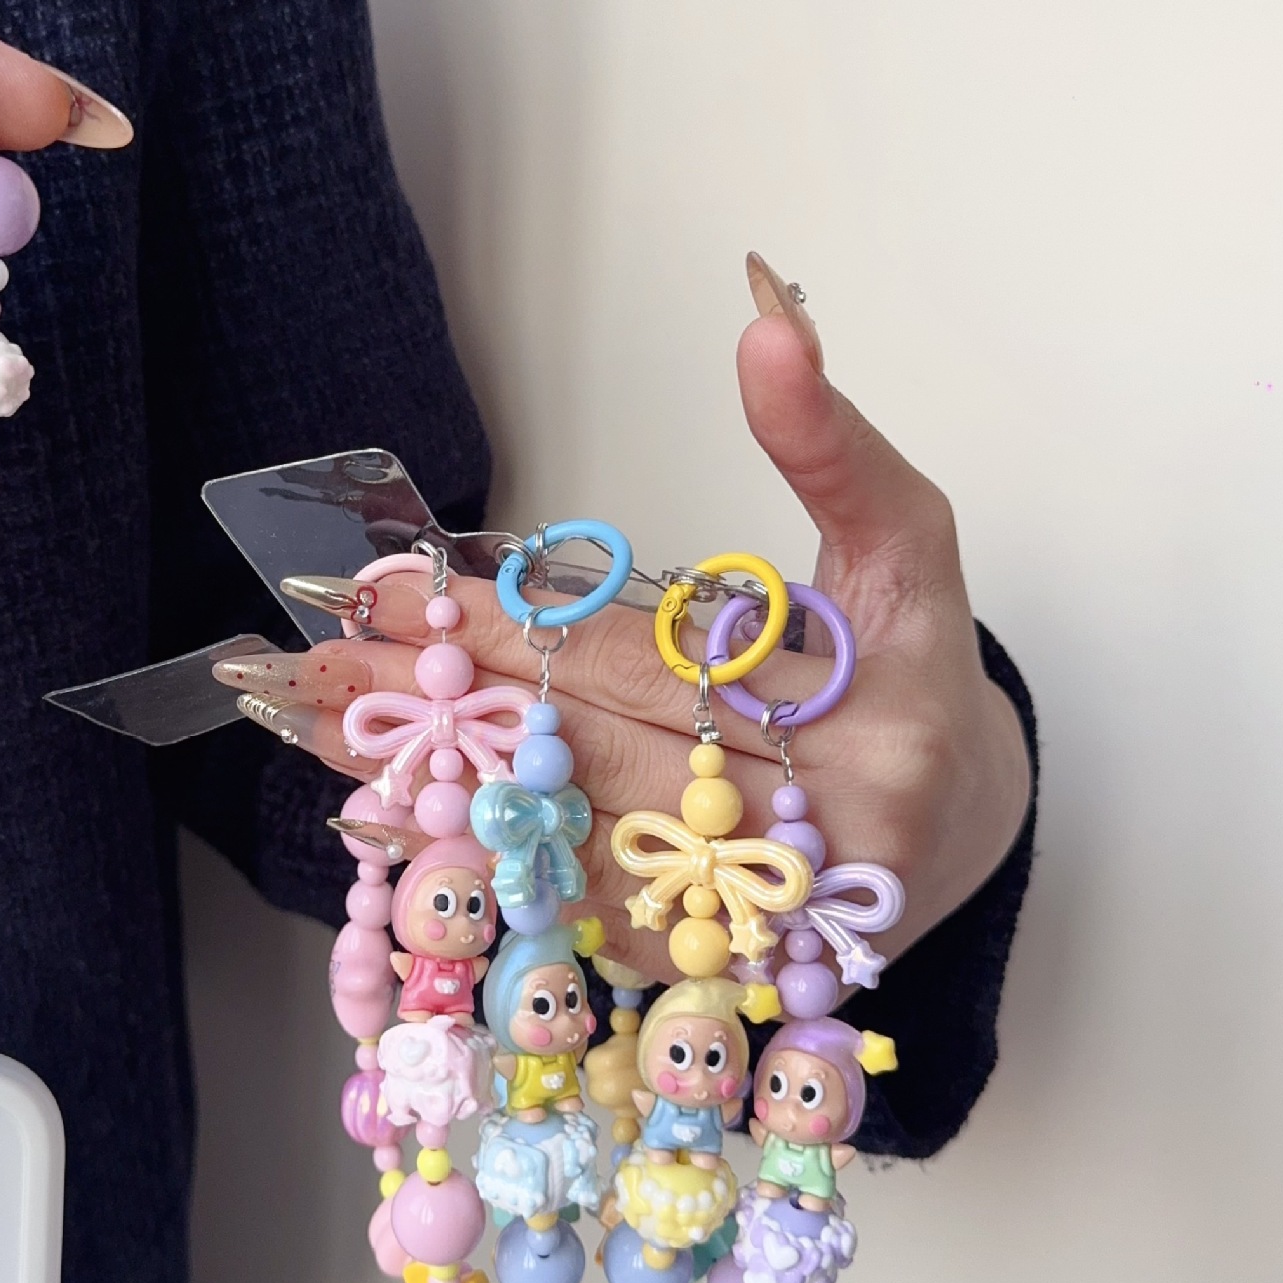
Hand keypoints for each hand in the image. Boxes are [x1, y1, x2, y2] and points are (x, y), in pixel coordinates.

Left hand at [218, 270, 1031, 987]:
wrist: (967, 826)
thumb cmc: (912, 670)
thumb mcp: (905, 540)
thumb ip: (830, 441)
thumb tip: (769, 316)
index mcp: (866, 713)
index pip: (644, 664)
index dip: (510, 627)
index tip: (398, 589)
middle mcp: (816, 835)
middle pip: (586, 758)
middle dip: (440, 703)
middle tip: (317, 658)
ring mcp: (760, 922)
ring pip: (562, 848)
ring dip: (430, 788)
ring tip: (315, 730)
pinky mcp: (712, 966)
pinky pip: (573, 917)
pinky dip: (478, 865)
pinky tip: (388, 818)